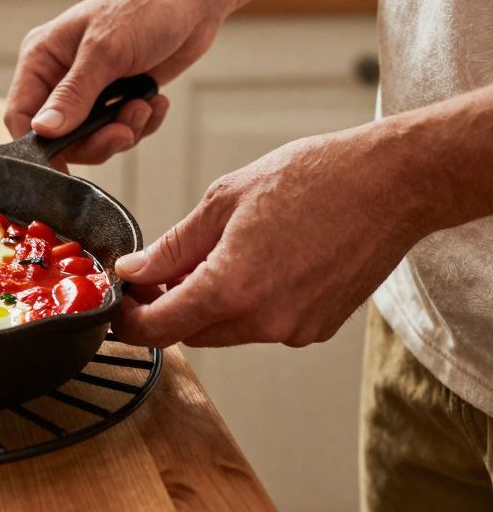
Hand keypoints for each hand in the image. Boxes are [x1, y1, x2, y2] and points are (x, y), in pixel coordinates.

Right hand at [5, 0, 226, 167]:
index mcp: (42, 58)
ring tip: (144, 106)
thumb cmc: (145, 7)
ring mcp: (91, 87)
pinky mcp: (118, 94)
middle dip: (94, 140)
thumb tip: (43, 130)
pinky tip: (155, 101)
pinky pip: (119, 128)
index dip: (39, 145)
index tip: (63, 167)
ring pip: (92, 136)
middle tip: (123, 133)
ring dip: (123, 130)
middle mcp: (60, 75)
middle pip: (60, 134)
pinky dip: (140, 123)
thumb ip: (73, 94)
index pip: (20, 113)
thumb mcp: (105, 52)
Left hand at [113, 125, 422, 347]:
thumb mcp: (224, 200)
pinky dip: (247, 303)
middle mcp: (264, 321)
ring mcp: (295, 329)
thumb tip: (135, 271)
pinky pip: (264, 325)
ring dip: (208, 303)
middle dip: (167, 307)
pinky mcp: (318, 328)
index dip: (129, 319)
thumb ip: (174, 245)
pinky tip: (258, 261)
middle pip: (190, 332)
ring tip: (215, 253)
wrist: (391, 184)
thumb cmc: (314, 179)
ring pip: (227, 330)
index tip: (119, 302)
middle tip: (159, 269)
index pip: (158, 330)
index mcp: (231, 289)